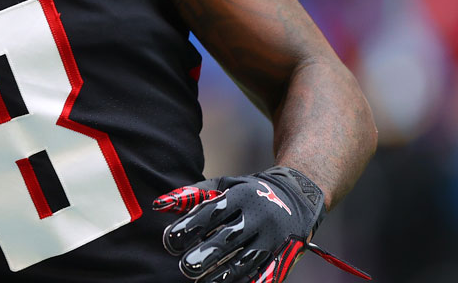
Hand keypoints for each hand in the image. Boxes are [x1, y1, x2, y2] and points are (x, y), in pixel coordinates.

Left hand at [153, 167, 369, 282]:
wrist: (298, 195)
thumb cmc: (249, 190)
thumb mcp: (223, 185)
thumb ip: (191, 196)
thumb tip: (158, 205)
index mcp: (240, 196)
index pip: (211, 213)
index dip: (189, 227)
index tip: (170, 241)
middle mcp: (259, 215)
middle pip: (229, 238)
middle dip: (205, 255)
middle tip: (185, 267)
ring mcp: (273, 237)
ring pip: (246, 260)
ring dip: (223, 274)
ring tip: (202, 282)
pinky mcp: (283, 254)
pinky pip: (264, 273)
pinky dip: (247, 282)